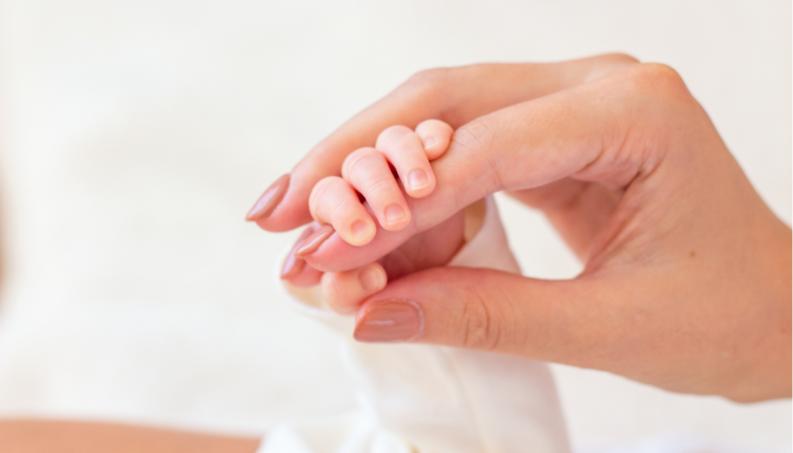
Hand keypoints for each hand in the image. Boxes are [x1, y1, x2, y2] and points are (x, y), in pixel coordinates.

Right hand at [247, 54, 790, 401]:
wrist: (775, 308)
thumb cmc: (725, 314)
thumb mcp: (610, 329)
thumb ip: (487, 317)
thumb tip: (372, 313)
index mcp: (632, 111)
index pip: (484, 145)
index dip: (394, 201)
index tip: (324, 248)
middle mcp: (595, 84)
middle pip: (441, 101)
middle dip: (350, 158)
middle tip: (277, 212)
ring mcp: (568, 102)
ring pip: (437, 115)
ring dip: (363, 166)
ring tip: (295, 216)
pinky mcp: (548, 134)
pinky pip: (458, 146)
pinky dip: (403, 184)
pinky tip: (356, 214)